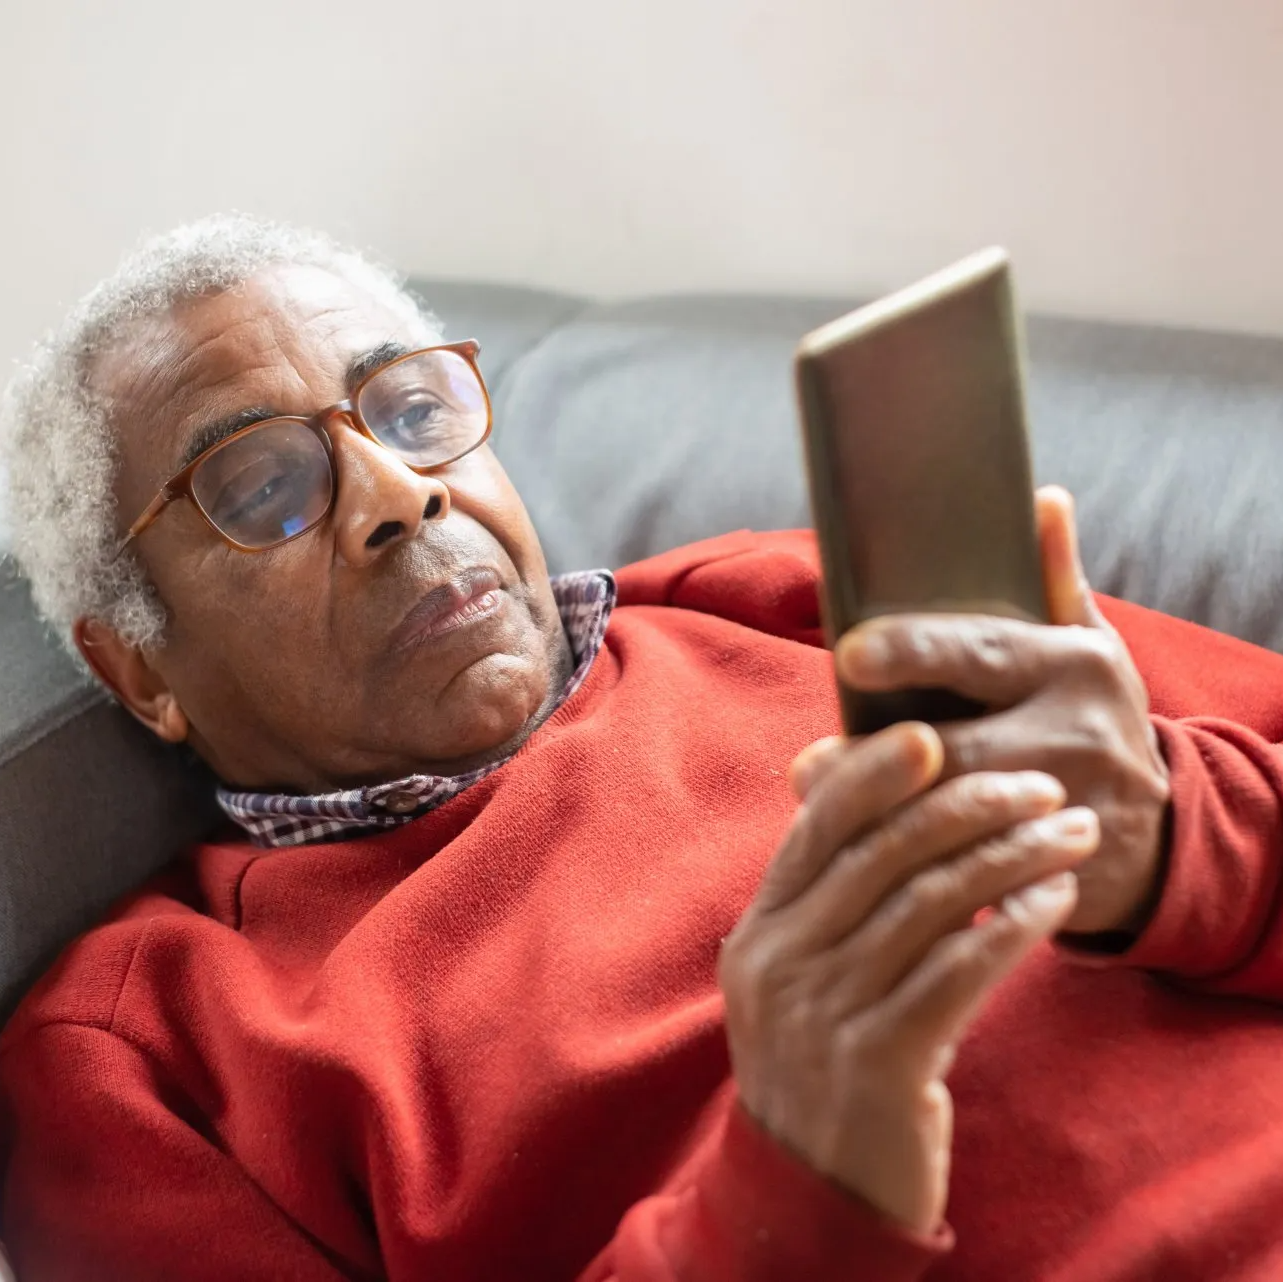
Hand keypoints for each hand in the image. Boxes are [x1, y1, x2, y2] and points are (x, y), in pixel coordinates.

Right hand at [721, 722, 1096, 1232]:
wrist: (811, 1191)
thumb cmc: (823, 1064)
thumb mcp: (799, 980)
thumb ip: (828, 904)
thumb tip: (890, 810)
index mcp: (759, 933)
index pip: (817, 828)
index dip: (873, 773)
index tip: (933, 736)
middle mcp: (781, 963)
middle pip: (884, 853)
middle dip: (968, 805)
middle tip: (1037, 784)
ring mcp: (826, 1013)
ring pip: (931, 902)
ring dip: (1011, 855)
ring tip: (1068, 832)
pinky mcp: (881, 1061)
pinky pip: (961, 969)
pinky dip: (1015, 923)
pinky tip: (1055, 898)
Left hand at [817, 487, 1170, 936]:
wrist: (1169, 830)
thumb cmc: (1097, 718)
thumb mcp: (1091, 645)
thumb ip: (1056, 579)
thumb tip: (1042, 498)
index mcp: (1073, 664)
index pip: (981, 652)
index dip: (913, 651)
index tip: (851, 652)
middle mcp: (1077, 732)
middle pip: (954, 747)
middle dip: (874, 758)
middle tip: (810, 763)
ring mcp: (1071, 808)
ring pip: (954, 817)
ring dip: (881, 814)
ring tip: (821, 801)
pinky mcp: (1059, 874)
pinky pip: (975, 877)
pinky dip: (918, 868)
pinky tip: (870, 861)